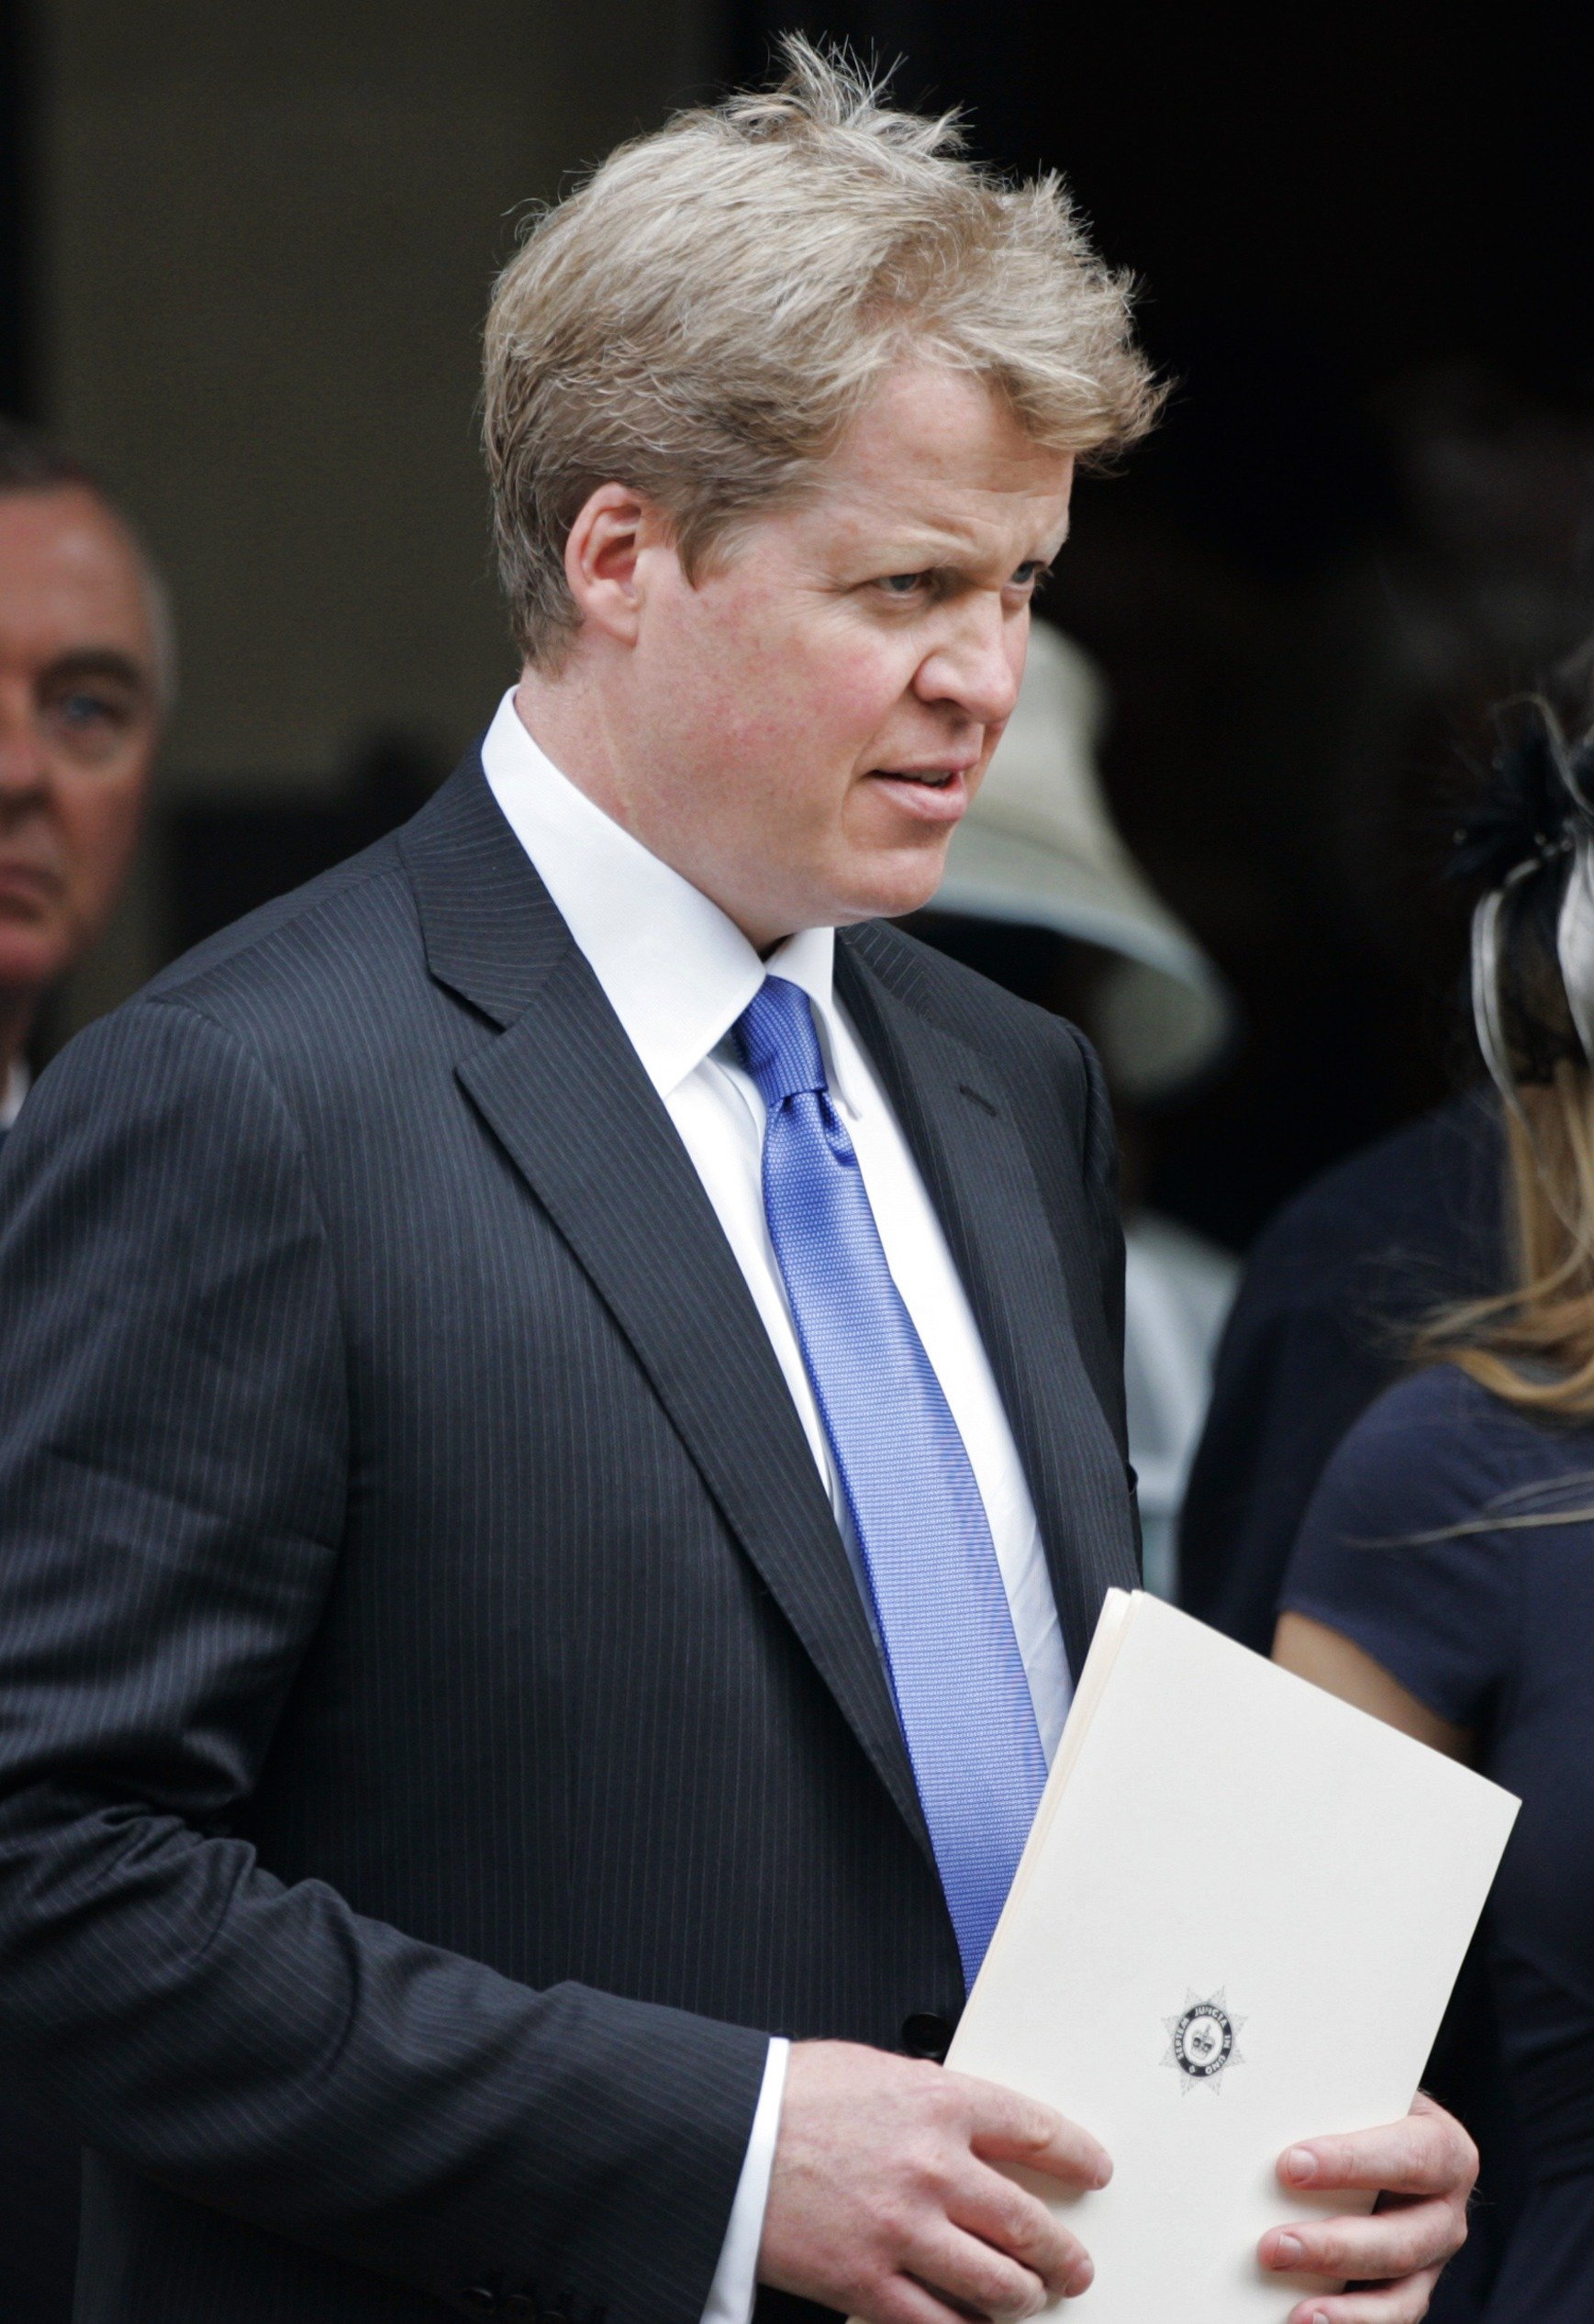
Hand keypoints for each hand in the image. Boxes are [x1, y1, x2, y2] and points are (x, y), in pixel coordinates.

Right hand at [758, 2038, 1111, 2323]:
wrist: (723, 2135)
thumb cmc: (789, 2096)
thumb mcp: (875, 2072)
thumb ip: (930, 2102)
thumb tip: (970, 2129)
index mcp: (938, 2102)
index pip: (1036, 2132)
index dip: (1076, 2156)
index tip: (1092, 2170)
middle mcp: (933, 2167)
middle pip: (1029, 2223)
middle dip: (1062, 2253)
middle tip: (1074, 2265)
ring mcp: (903, 2230)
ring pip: (998, 2285)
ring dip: (1024, 2298)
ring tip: (1030, 2298)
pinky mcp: (866, 2282)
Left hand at [1259, 2092, 1476, 2323]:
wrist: (1378, 2136)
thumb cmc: (1358, 2107)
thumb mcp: (1356, 2091)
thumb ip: (1327, 2095)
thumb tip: (1259, 2097)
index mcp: (1443, 2149)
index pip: (1409, 2157)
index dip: (1352, 2164)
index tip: (1290, 2166)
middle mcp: (1446, 2210)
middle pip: (1402, 2239)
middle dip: (1334, 2247)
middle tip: (1273, 2246)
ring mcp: (1431, 2259)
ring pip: (1399, 2294)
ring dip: (1344, 2306)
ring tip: (1296, 2311)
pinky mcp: (1409, 2292)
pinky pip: (1389, 2318)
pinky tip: (1306, 2320)